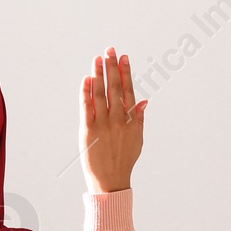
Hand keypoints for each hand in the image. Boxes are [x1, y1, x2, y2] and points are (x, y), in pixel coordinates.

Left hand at [80, 46, 145, 193]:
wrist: (111, 181)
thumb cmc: (124, 160)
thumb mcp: (137, 139)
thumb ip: (139, 118)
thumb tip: (144, 100)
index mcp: (131, 120)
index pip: (129, 90)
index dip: (126, 72)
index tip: (124, 57)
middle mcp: (118, 120)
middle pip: (115, 88)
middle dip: (112, 67)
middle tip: (110, 49)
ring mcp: (103, 125)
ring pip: (101, 94)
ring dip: (99, 75)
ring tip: (97, 59)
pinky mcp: (88, 131)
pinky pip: (87, 108)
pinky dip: (86, 93)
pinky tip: (87, 79)